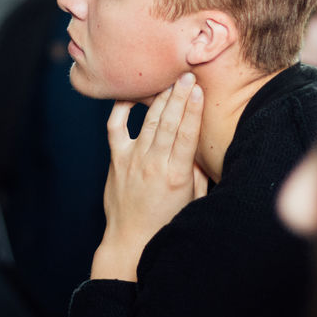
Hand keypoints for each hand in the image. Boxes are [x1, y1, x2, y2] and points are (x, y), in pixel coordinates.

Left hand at [91, 73, 205, 281]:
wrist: (130, 242)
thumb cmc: (165, 223)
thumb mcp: (192, 201)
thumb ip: (197, 172)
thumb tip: (201, 147)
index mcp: (176, 175)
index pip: (186, 135)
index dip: (193, 109)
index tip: (198, 89)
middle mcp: (153, 164)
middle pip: (168, 122)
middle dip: (178, 95)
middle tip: (187, 74)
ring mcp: (132, 160)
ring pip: (148, 121)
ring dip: (160, 98)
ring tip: (170, 80)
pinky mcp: (116, 160)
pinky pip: (116, 128)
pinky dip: (122, 109)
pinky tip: (132, 94)